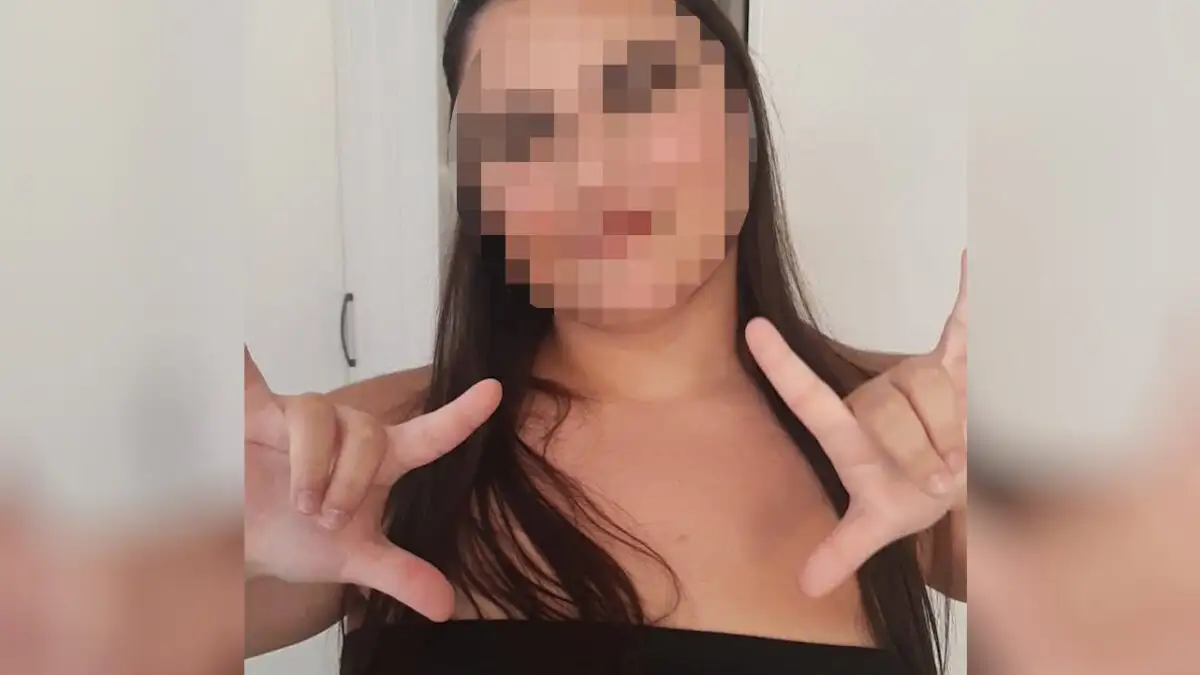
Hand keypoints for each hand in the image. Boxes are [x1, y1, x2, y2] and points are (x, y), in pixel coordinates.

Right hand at [244, 348, 501, 619]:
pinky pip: (248, 375)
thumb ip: (401, 574)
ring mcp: (299, 417)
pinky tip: (230, 339)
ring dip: (310, 465)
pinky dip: (239, 358)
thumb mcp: (354, 558)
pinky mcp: (253, 412)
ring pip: (318, 415)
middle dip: (349, 482)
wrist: (242, 537)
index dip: (461, 415)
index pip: (429, 436)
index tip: (495, 391)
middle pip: (368, 433)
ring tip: (297, 501)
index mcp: (380, 459)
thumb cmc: (303, 535)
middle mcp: (346, 429)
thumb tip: (447, 606)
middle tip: (325, 517)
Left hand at [746, 252, 966, 596]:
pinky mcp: (956, 365)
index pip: (811, 400)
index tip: (751, 331)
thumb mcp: (877, 525)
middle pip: (898, 414)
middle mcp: (877, 397)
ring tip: (963, 457)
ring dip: (958, 434)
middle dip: (925, 454)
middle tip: (939, 479)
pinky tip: (973, 258)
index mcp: (850, 433)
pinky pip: (963, 328)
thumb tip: (804, 586)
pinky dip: (972, 297)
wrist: (954, 478)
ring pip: (938, 396)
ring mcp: (915, 377)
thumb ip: (842, 550)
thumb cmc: (908, 494)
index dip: (782, 369)